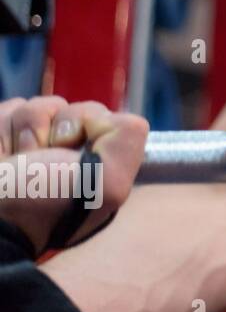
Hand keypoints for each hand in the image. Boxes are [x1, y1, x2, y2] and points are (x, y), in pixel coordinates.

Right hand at [0, 96, 148, 252]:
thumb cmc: (43, 204)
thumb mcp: (108, 184)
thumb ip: (128, 140)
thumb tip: (104, 116)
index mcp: (94, 164)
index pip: (102, 117)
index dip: (90, 123)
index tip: (75, 147)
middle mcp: (64, 154)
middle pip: (68, 108)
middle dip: (56, 128)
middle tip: (41, 158)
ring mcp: (30, 144)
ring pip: (34, 107)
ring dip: (25, 130)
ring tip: (15, 160)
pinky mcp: (1, 138)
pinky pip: (8, 109)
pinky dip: (1, 130)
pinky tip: (1, 155)